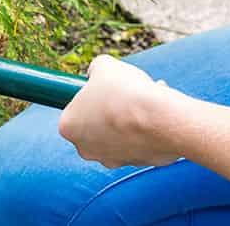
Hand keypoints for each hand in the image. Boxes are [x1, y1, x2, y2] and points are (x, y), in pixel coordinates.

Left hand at [57, 54, 189, 169]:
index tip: (105, 88)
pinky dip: (147, 129)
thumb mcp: (104, 65)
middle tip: (125, 92)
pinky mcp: (135, 164)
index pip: (75, 107)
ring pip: (118, 133)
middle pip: (96, 122)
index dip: (91, 94)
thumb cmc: (127, 92)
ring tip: (146, 100)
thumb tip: (97, 72)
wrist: (161, 120)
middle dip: (110, 108)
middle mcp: (85, 148)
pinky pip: (139, 142)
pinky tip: (157, 114)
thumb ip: (95, 69)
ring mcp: (111, 160)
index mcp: (68, 126)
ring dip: (130, 117)